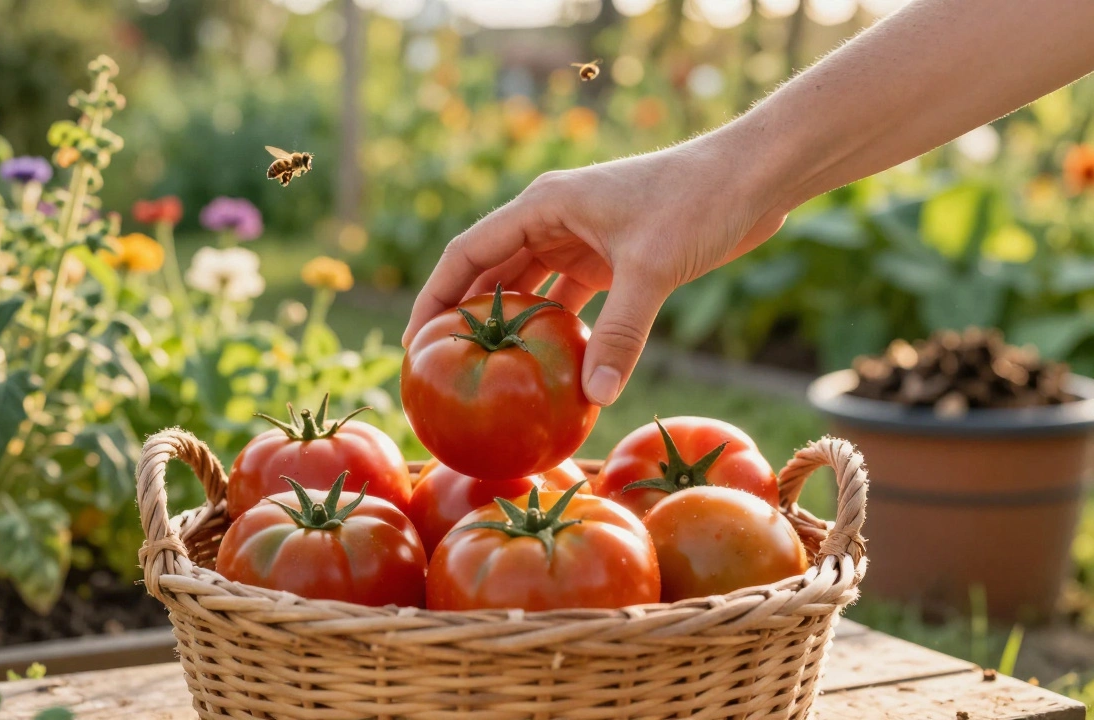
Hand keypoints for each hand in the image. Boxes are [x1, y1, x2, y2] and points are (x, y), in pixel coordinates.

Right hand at [403, 131, 786, 406]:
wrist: (756, 177)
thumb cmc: (699, 201)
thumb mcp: (654, 267)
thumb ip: (621, 333)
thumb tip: (595, 398)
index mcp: (543, 205)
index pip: (467, 254)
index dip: (434, 297)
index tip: (414, 343)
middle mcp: (552, 219)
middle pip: (491, 273)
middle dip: (466, 319)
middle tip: (442, 371)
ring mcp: (581, 238)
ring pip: (530, 289)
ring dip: (513, 328)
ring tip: (487, 376)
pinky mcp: (612, 257)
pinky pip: (569, 299)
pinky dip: (558, 331)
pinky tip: (552, 367)